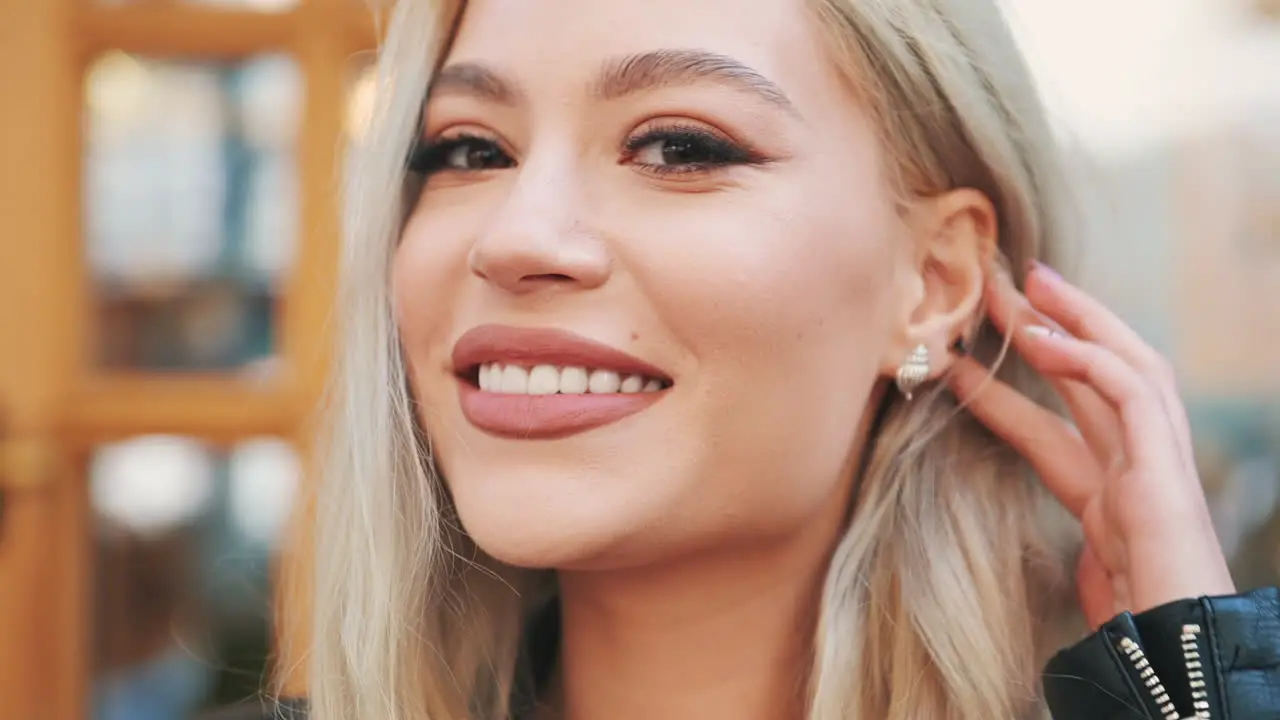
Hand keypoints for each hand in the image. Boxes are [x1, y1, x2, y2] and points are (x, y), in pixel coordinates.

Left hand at [949, 262, 1234, 628]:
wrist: (1179, 659)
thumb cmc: (1130, 630)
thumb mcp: (1069, 578)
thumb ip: (1040, 545)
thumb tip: (979, 533)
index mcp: (1114, 497)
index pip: (1057, 426)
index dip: (1010, 390)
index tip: (963, 360)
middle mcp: (1141, 469)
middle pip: (1101, 376)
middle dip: (1055, 325)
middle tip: (1005, 278)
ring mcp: (1160, 464)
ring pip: (1127, 364)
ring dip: (1075, 320)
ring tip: (1024, 285)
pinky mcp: (1166, 468)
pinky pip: (1131, 392)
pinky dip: (1088, 360)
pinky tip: (1042, 342)